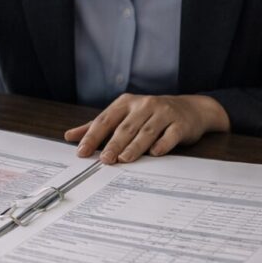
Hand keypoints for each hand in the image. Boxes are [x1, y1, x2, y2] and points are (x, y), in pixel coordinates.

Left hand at [64, 94, 229, 164]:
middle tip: (105, 160)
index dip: (92, 136)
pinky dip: (162, 144)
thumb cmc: (151, 114)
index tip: (82, 151)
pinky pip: (170, 135)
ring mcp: (164, 113)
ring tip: (124, 159)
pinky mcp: (181, 124)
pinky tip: (155, 153)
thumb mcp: (124, 115)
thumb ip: (98, 126)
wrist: (190, 109)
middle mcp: (144, 105)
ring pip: (146, 131)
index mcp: (126, 103)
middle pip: (125, 127)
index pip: (105, 120)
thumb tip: (70, 136)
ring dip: (135, 146)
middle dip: (113, 144)